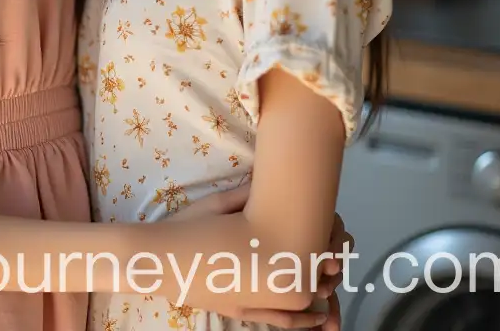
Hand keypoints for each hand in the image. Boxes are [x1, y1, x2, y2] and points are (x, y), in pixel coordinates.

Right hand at [158, 185, 349, 328]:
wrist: (159, 259)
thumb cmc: (187, 229)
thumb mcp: (218, 203)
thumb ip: (247, 195)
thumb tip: (268, 183)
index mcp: (263, 245)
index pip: (308, 243)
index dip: (329, 237)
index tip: (338, 228)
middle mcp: (265, 278)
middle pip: (312, 273)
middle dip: (330, 262)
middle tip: (340, 252)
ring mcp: (255, 300)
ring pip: (303, 301)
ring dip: (323, 292)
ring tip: (334, 282)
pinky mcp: (243, 312)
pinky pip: (283, 321)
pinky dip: (305, 320)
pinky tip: (319, 319)